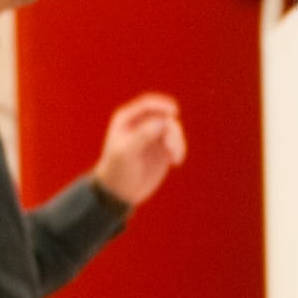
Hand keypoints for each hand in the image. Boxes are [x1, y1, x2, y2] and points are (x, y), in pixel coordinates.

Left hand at [92, 93, 185, 207]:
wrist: (118, 192)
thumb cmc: (117, 170)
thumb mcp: (126, 152)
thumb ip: (142, 135)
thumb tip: (162, 122)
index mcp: (127, 119)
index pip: (148, 105)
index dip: (162, 105)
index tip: (173, 113)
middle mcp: (141, 124)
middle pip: (164, 117)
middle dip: (171, 130)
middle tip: (170, 148)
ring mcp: (153, 136)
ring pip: (173, 129)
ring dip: (177, 141)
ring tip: (175, 158)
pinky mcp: (163, 149)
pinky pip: (177, 142)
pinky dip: (180, 149)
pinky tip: (176, 161)